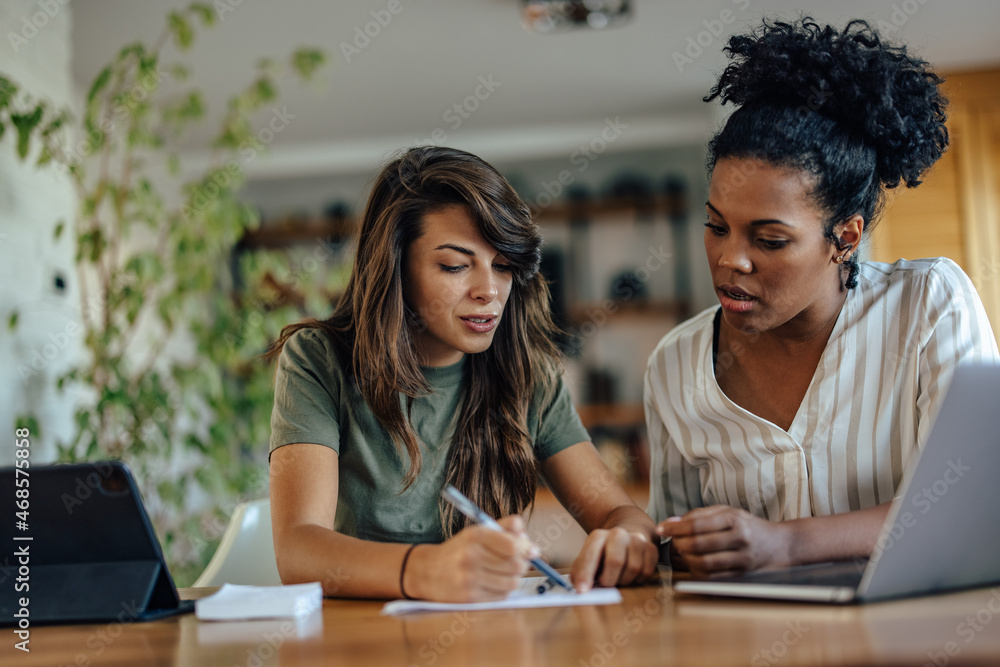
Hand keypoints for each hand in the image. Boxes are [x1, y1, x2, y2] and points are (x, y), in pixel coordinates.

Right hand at [406, 515, 534, 601]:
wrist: (427, 572)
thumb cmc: (459, 550)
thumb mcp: (477, 532)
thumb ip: (505, 529)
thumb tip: (530, 543)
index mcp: (475, 535)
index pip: (512, 545)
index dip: (525, 548)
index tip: (529, 549)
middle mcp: (471, 557)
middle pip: (516, 565)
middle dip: (522, 564)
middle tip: (517, 562)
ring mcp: (469, 579)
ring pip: (512, 583)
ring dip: (514, 578)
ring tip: (505, 573)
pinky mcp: (470, 598)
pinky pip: (502, 596)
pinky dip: (503, 590)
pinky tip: (494, 583)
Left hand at [571, 527, 658, 591]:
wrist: (624, 541)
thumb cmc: (602, 557)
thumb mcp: (586, 561)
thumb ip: (580, 574)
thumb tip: (582, 591)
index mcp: (598, 537)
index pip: (590, 556)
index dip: (586, 575)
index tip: (583, 590)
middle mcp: (618, 534)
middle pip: (615, 561)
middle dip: (609, 580)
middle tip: (605, 585)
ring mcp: (636, 540)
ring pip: (634, 568)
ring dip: (624, 581)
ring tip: (618, 579)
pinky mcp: (651, 548)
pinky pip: (647, 571)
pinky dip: (638, 580)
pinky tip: (631, 576)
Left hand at [656, 505, 792, 578]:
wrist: (782, 545)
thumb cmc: (748, 526)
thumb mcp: (728, 513)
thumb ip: (699, 515)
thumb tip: (671, 521)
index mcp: (734, 519)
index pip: (697, 524)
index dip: (675, 527)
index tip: (661, 528)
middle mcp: (740, 538)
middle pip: (698, 544)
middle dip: (678, 544)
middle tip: (672, 542)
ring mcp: (742, 559)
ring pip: (703, 563)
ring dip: (685, 559)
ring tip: (681, 553)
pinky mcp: (742, 576)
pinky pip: (712, 577)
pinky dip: (696, 572)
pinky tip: (691, 565)